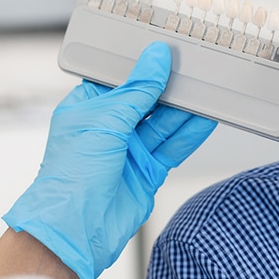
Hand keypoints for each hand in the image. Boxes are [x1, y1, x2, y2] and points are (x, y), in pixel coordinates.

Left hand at [3, 42, 215, 278]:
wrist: (75, 229)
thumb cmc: (71, 175)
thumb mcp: (106, 120)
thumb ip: (137, 89)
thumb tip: (156, 58)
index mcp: (88, 107)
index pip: (121, 78)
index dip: (143, 64)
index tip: (167, 48)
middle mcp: (109, 128)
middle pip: (147, 99)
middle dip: (170, 86)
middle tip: (195, 67)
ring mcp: (129, 150)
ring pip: (164, 123)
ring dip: (185, 109)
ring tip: (208, 89)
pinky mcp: (147, 171)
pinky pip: (173, 147)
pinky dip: (190, 134)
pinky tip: (206, 119)